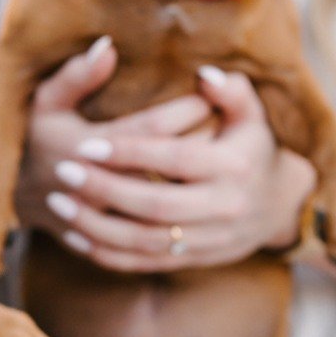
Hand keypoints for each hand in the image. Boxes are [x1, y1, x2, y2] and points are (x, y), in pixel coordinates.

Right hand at [15, 36, 212, 228]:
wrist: (20, 196)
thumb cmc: (40, 139)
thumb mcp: (48, 102)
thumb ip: (76, 76)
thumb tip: (108, 46)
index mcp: (88, 147)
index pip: (152, 129)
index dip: (186, 110)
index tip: (205, 97)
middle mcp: (100, 186)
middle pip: (169, 168)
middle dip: (202, 143)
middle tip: (224, 125)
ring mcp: (108, 218)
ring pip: (170, 207)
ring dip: (199, 182)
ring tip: (218, 159)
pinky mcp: (114, 241)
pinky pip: (159, 237)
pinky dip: (184, 217)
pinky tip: (198, 198)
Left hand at [38, 59, 315, 271]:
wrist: (277, 206)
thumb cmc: (250, 147)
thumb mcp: (249, 114)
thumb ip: (229, 91)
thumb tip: (203, 73)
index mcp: (233, 167)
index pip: (175, 158)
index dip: (130, 152)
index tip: (87, 144)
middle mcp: (224, 208)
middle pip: (156, 204)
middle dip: (105, 189)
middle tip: (63, 171)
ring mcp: (209, 240)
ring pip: (146, 240)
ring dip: (97, 226)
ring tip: (58, 204)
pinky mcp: (194, 260)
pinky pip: (146, 263)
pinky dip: (108, 254)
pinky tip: (74, 236)